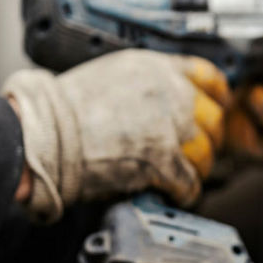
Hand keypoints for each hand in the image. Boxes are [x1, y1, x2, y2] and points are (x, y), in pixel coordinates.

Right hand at [3, 49, 229, 221]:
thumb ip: (144, 86)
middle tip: (195, 153)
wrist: (43, 133)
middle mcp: (170, 92)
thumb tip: (159, 105)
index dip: (217, 98)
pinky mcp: (164, 159)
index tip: (218, 108)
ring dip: (195, 168)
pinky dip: (184, 193)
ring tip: (180, 177)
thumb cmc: (62, 110)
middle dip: (207, 139)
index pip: (207, 77)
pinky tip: (174, 195)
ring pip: (205, 153)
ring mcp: (170, 126)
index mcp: (156, 67)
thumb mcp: (110, 76)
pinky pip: (189, 182)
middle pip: (212, 119)